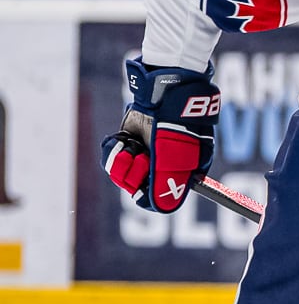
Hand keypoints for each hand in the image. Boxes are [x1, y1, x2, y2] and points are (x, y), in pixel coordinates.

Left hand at [102, 58, 219, 213]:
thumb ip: (165, 186)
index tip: (144, 184)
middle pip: (136, 187)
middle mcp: (161, 167)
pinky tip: (123, 140)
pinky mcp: (129, 140)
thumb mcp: (173, 159)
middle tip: (142, 157)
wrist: (165, 95)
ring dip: (122, 160)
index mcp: (180, 175)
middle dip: (134, 174)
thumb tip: (159, 208)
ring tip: (131, 146)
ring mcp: (144, 153)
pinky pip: (112, 155)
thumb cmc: (176, 128)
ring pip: (120, 173)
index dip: (148, 194)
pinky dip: (114, 149)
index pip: (160, 200)